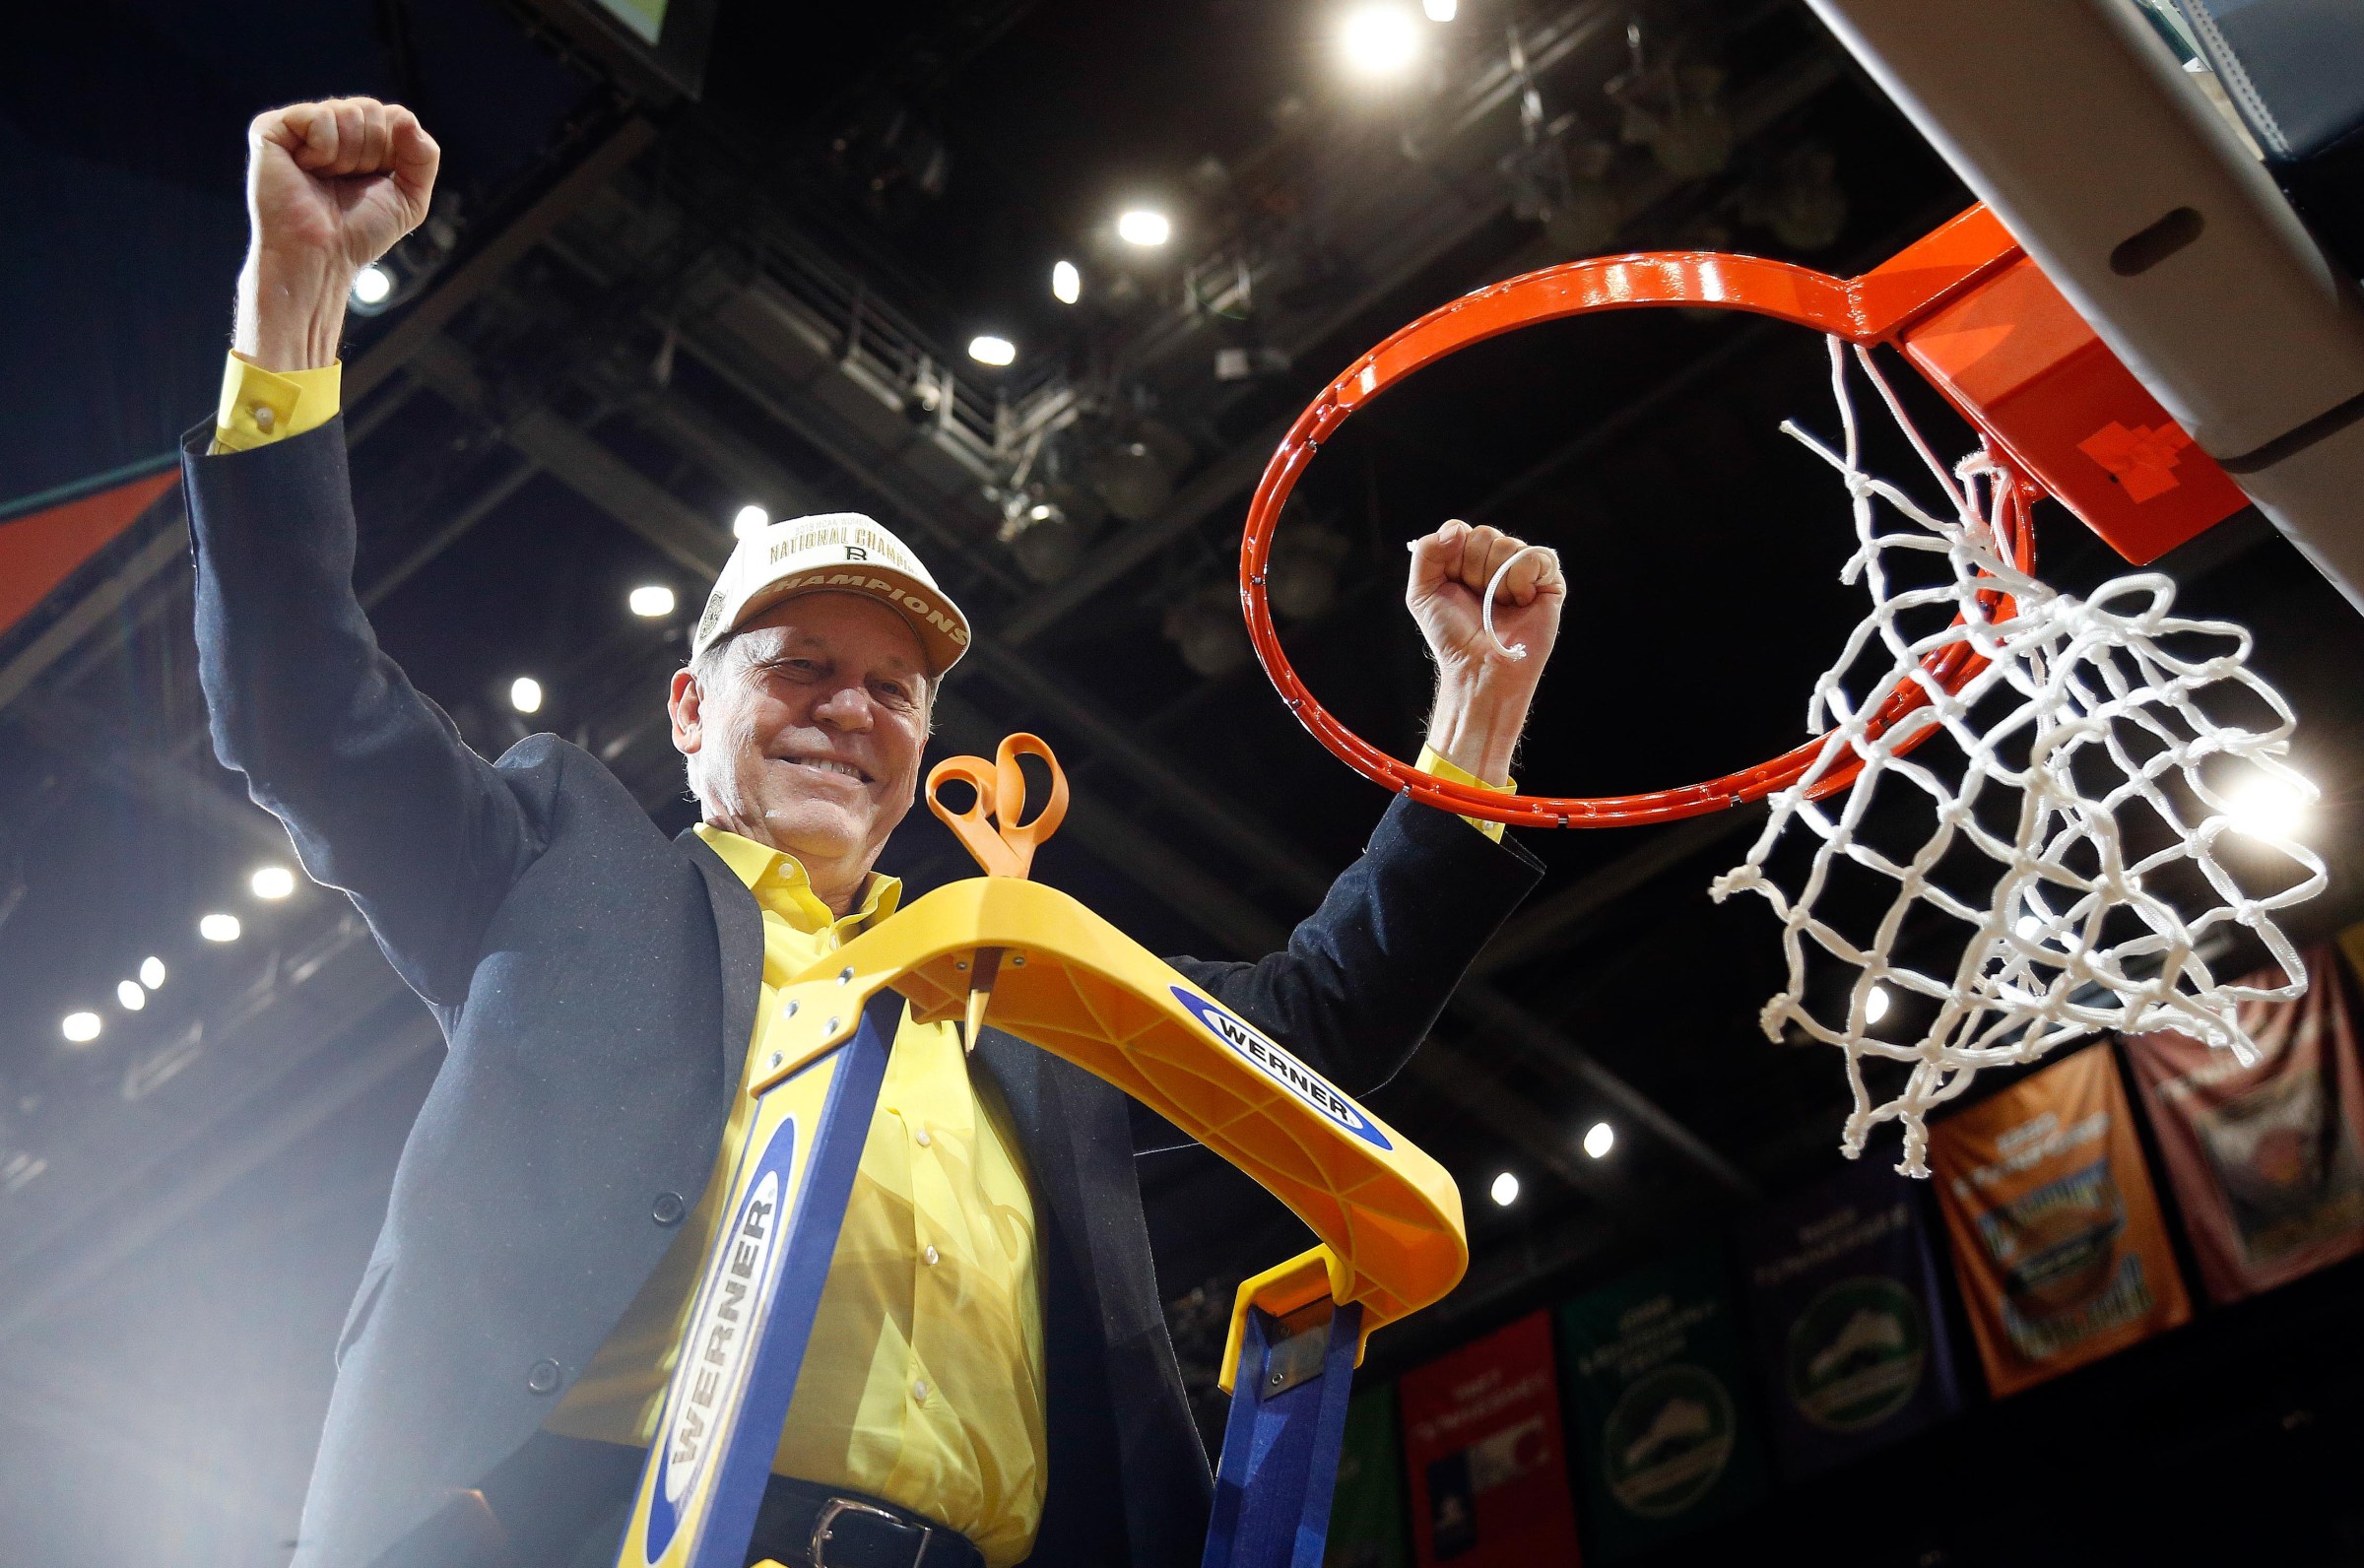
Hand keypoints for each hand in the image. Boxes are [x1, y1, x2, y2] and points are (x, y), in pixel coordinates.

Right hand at [234, 98, 440, 371]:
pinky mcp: (270, 129)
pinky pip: (317, 116)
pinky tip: (306, 168)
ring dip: (347, 156)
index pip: (394, 116)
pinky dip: (323, 148)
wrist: (321, 256)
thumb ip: (423, 156)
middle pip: (371, 109)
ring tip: (326, 179)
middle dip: (371, 153)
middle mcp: (329, 126)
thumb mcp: (411, 197)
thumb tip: (406, 117)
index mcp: (360, 138)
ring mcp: (299, 126)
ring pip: (346, 112)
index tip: (377, 180)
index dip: (394, 151)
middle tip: (347, 182)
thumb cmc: (360, 231)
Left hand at [1406, 520, 1563, 785]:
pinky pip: (1536, 556)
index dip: (1454, 554)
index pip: (1460, 530)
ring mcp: (1522, 570)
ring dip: (1496, 579)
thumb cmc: (1452, 635)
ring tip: (1498, 605)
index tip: (1453, 581)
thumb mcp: (1422, 592)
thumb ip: (1427, 552)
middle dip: (1473, 569)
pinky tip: (1519, 601)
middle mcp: (1495, 561)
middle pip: (1484, 534)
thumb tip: (1457, 530)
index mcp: (1466, 560)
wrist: (1479, 666)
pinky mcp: (1549, 581)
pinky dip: (1521, 579)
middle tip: (1477, 599)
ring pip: (1508, 544)